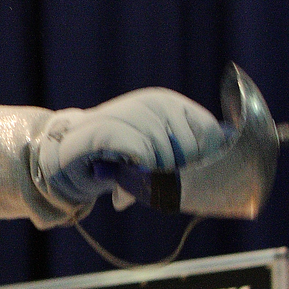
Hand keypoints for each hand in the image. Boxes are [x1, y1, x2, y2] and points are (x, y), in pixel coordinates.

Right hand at [39, 88, 226, 209]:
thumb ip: (185, 158)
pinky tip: (124, 183)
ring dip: (152, 179)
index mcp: (170, 104)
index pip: (210, 133)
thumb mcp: (156, 154)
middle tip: (153, 185)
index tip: (188, 178)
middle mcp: (153, 102)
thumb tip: (223, 167)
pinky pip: (139, 156)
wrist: (65, 153)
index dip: (206, 161)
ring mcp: (129, 112)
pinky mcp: (106, 129)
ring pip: (164, 156)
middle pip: (189, 149)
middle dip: (175, 175)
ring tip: (132, 185)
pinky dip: (137, 174)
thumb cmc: (117, 156)